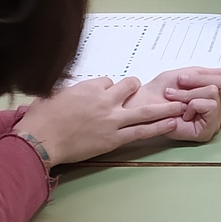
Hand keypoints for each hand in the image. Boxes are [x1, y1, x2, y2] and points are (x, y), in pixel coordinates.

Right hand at [15, 76, 184, 165]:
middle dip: (137, 88)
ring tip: (180, 105)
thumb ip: (69, 91)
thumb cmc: (41, 119)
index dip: (108, 88)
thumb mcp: (52, 94)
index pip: (107, 81)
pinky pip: (141, 131)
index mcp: (89, 87)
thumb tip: (72, 92)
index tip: (106, 95)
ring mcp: (111, 119)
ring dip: (164, 107)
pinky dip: (158, 127)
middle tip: (142, 93)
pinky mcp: (114, 138)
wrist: (40, 140)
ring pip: (144, 109)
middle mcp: (104, 100)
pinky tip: (172, 123)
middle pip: (130, 86)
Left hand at [116, 57, 220, 144]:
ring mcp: (214, 120)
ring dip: (190, 92)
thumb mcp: (190, 75)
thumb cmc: (161, 91)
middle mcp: (219, 109)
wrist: (143, 104)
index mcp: (218, 96)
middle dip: (200, 79)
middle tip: (181, 82)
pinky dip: (191, 102)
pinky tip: (181, 111)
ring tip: (175, 98)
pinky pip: (209, 105)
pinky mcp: (207, 130)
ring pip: (215, 93)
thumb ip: (214, 73)